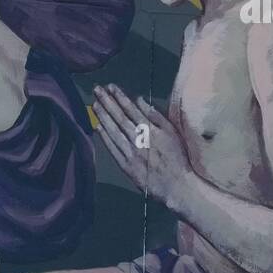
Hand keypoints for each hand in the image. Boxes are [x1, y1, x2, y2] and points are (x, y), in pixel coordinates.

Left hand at [91, 84, 191, 207]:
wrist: (176, 185)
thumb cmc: (177, 157)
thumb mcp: (172, 132)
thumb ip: (156, 115)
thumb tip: (139, 100)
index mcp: (151, 129)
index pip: (132, 109)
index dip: (120, 97)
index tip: (110, 87)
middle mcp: (139, 138)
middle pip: (120, 117)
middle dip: (108, 102)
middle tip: (97, 90)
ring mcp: (131, 152)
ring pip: (114, 131)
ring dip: (103, 116)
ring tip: (95, 104)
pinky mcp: (126, 165)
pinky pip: (113, 148)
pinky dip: (105, 137)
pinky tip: (98, 126)